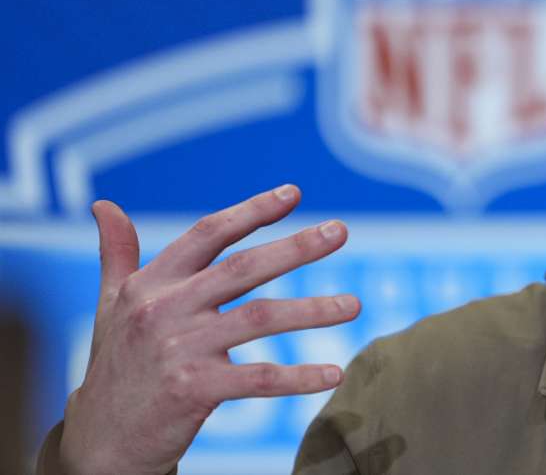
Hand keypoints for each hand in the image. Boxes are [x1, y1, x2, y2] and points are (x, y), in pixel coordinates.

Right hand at [59, 185, 360, 474]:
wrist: (102, 441)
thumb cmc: (116, 364)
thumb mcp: (109, 306)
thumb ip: (116, 254)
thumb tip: (104, 205)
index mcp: (150, 284)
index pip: (207, 235)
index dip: (251, 211)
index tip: (293, 193)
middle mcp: (164, 309)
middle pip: (242, 268)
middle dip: (296, 247)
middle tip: (341, 230)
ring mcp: (180, 350)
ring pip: (260, 318)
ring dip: (313, 310)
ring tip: (355, 305)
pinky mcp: (193, 391)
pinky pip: (260, 378)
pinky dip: (299, 376)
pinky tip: (334, 374)